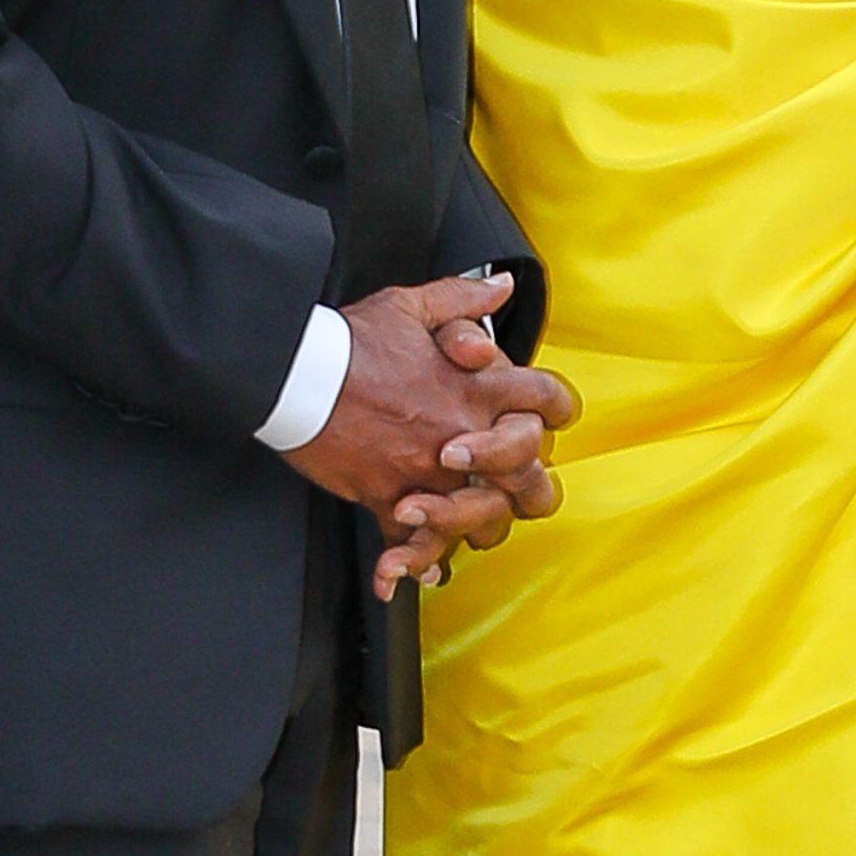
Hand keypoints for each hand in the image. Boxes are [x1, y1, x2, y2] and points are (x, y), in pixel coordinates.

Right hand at [369, 296, 578, 594]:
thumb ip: (462, 298)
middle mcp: (463, 433)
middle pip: (530, 472)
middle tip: (516, 483)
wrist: (298, 375)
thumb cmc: (350, 342)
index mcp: (475, 385)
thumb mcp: (410, 306)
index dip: (557, 407)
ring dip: (480, 523)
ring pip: (483, 518)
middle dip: (531, 481)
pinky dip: (413, 561)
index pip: (546, 398)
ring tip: (470, 523)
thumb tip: (501, 287)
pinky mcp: (390, 499)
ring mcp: (430, 472)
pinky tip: (415, 568)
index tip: (550, 415)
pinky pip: (412, 544)